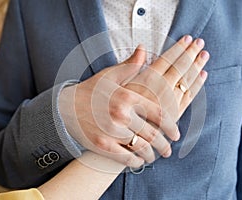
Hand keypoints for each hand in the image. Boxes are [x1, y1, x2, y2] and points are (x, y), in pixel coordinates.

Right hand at [59, 36, 208, 167]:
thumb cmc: (90, 91)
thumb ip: (130, 65)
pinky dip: (136, 162)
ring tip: (155, 156)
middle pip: (152, 134)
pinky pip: (126, 158)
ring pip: (141, 148)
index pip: (158, 113)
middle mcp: (121, 114)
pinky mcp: (102, 145)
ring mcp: (111, 131)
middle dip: (164, 145)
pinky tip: (139, 161)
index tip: (176, 134)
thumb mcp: (109, 75)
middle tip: (168, 150)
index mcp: (127, 96)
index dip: (171, 126)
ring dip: (152, 155)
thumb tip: (143, 49)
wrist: (64, 108)